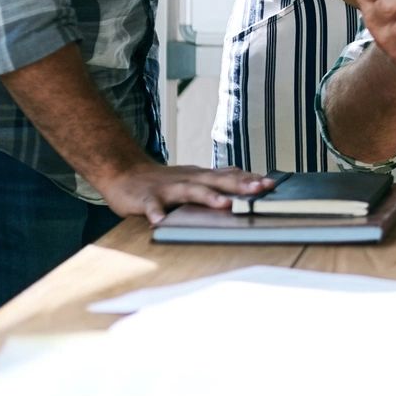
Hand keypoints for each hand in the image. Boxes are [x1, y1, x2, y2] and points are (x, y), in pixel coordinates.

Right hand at [99, 162, 273, 224]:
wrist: (125, 173)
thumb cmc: (164, 180)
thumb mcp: (194, 176)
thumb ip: (217, 179)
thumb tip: (247, 178)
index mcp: (200, 176)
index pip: (229, 176)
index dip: (249, 179)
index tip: (270, 184)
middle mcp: (188, 179)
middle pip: (217, 181)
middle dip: (239, 185)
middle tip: (259, 190)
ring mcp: (168, 189)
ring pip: (191, 191)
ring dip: (208, 197)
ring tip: (224, 204)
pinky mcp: (147, 199)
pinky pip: (151, 207)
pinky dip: (156, 214)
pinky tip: (160, 222)